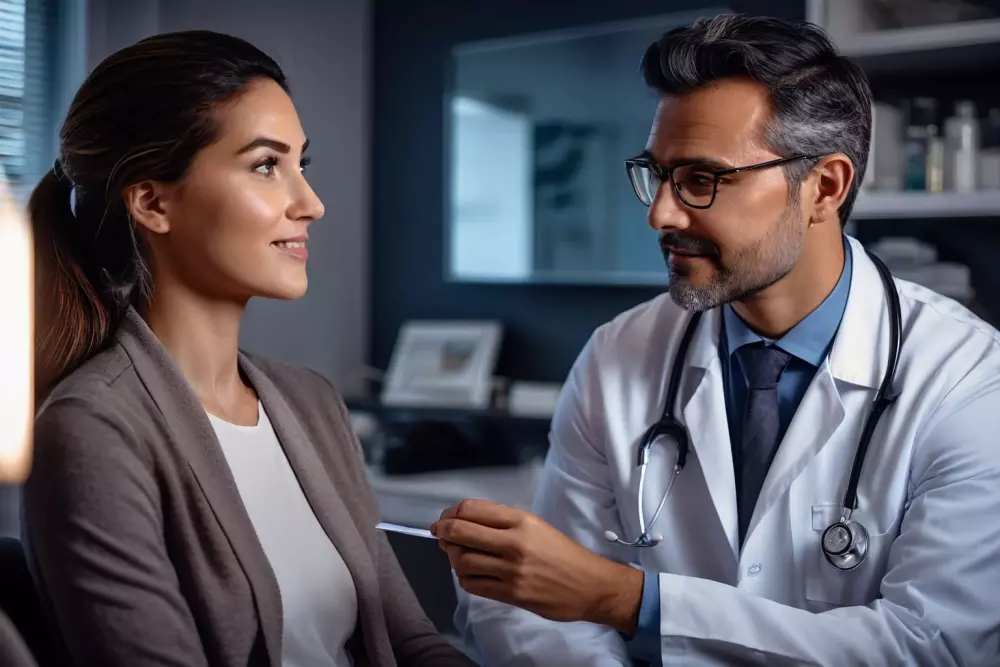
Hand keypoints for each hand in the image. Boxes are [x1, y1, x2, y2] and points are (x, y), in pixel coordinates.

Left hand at [431, 499, 643, 634]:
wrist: (589, 585)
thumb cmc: (564, 554)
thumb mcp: (537, 526)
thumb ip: (504, 521)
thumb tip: (467, 520)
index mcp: (522, 521)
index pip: (472, 509)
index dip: (451, 513)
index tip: (446, 518)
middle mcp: (515, 543)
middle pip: (461, 532)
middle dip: (444, 532)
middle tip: (440, 534)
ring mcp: (512, 571)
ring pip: (462, 560)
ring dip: (453, 557)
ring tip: (458, 555)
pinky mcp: (511, 594)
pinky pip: (473, 585)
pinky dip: (464, 578)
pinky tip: (470, 573)